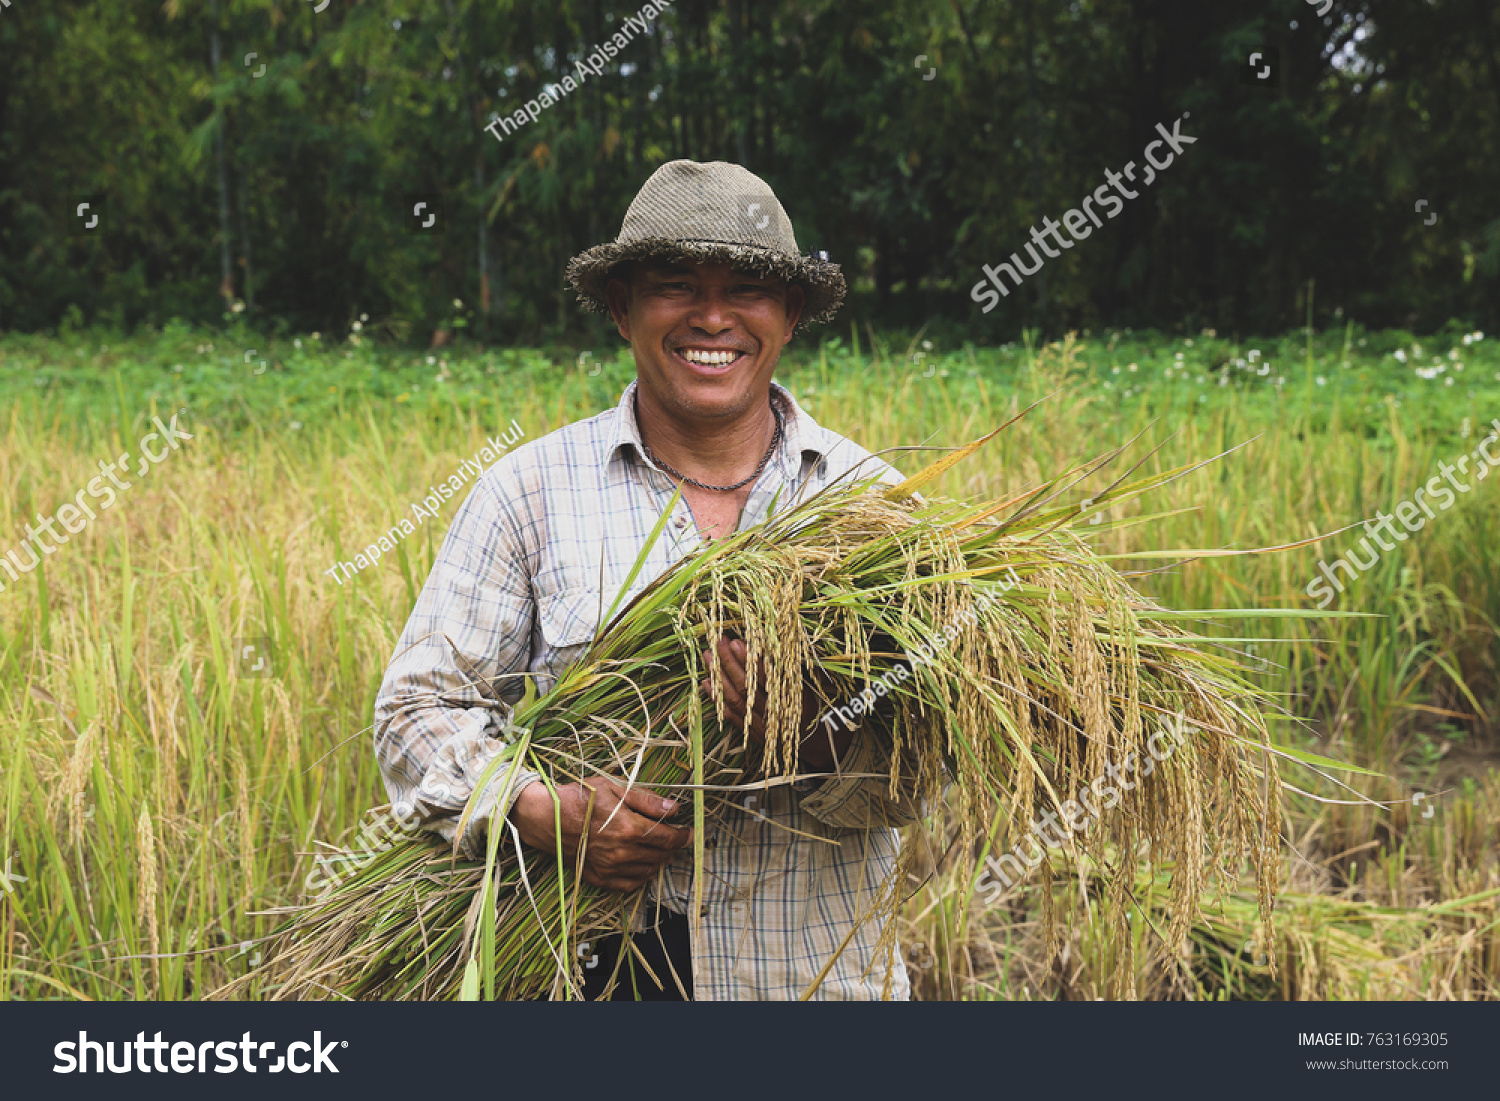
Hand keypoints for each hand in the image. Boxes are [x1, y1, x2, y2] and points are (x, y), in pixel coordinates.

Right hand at [508, 776, 691, 891]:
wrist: (546, 817)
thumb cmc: (579, 798)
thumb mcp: (615, 788)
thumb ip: (648, 801)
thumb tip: (675, 808)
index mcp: (629, 828)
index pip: (668, 838)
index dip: (683, 836)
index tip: (688, 831)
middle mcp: (622, 853)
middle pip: (661, 856)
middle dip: (673, 847)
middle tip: (676, 838)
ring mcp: (610, 868)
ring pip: (648, 871)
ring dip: (659, 861)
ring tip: (661, 850)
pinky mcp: (598, 877)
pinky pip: (629, 885)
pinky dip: (641, 877)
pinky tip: (643, 866)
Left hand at [701, 637, 852, 771]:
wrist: (817, 743)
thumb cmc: (815, 705)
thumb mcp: (810, 684)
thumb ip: (792, 666)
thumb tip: (772, 639)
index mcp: (792, 697)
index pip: (768, 676)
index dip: (751, 659)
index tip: (738, 641)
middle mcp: (776, 712)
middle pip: (748, 686)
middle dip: (729, 662)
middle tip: (717, 643)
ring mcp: (763, 725)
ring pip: (737, 699)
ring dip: (719, 677)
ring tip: (708, 657)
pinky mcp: (754, 733)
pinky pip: (732, 716)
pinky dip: (718, 700)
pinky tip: (706, 684)